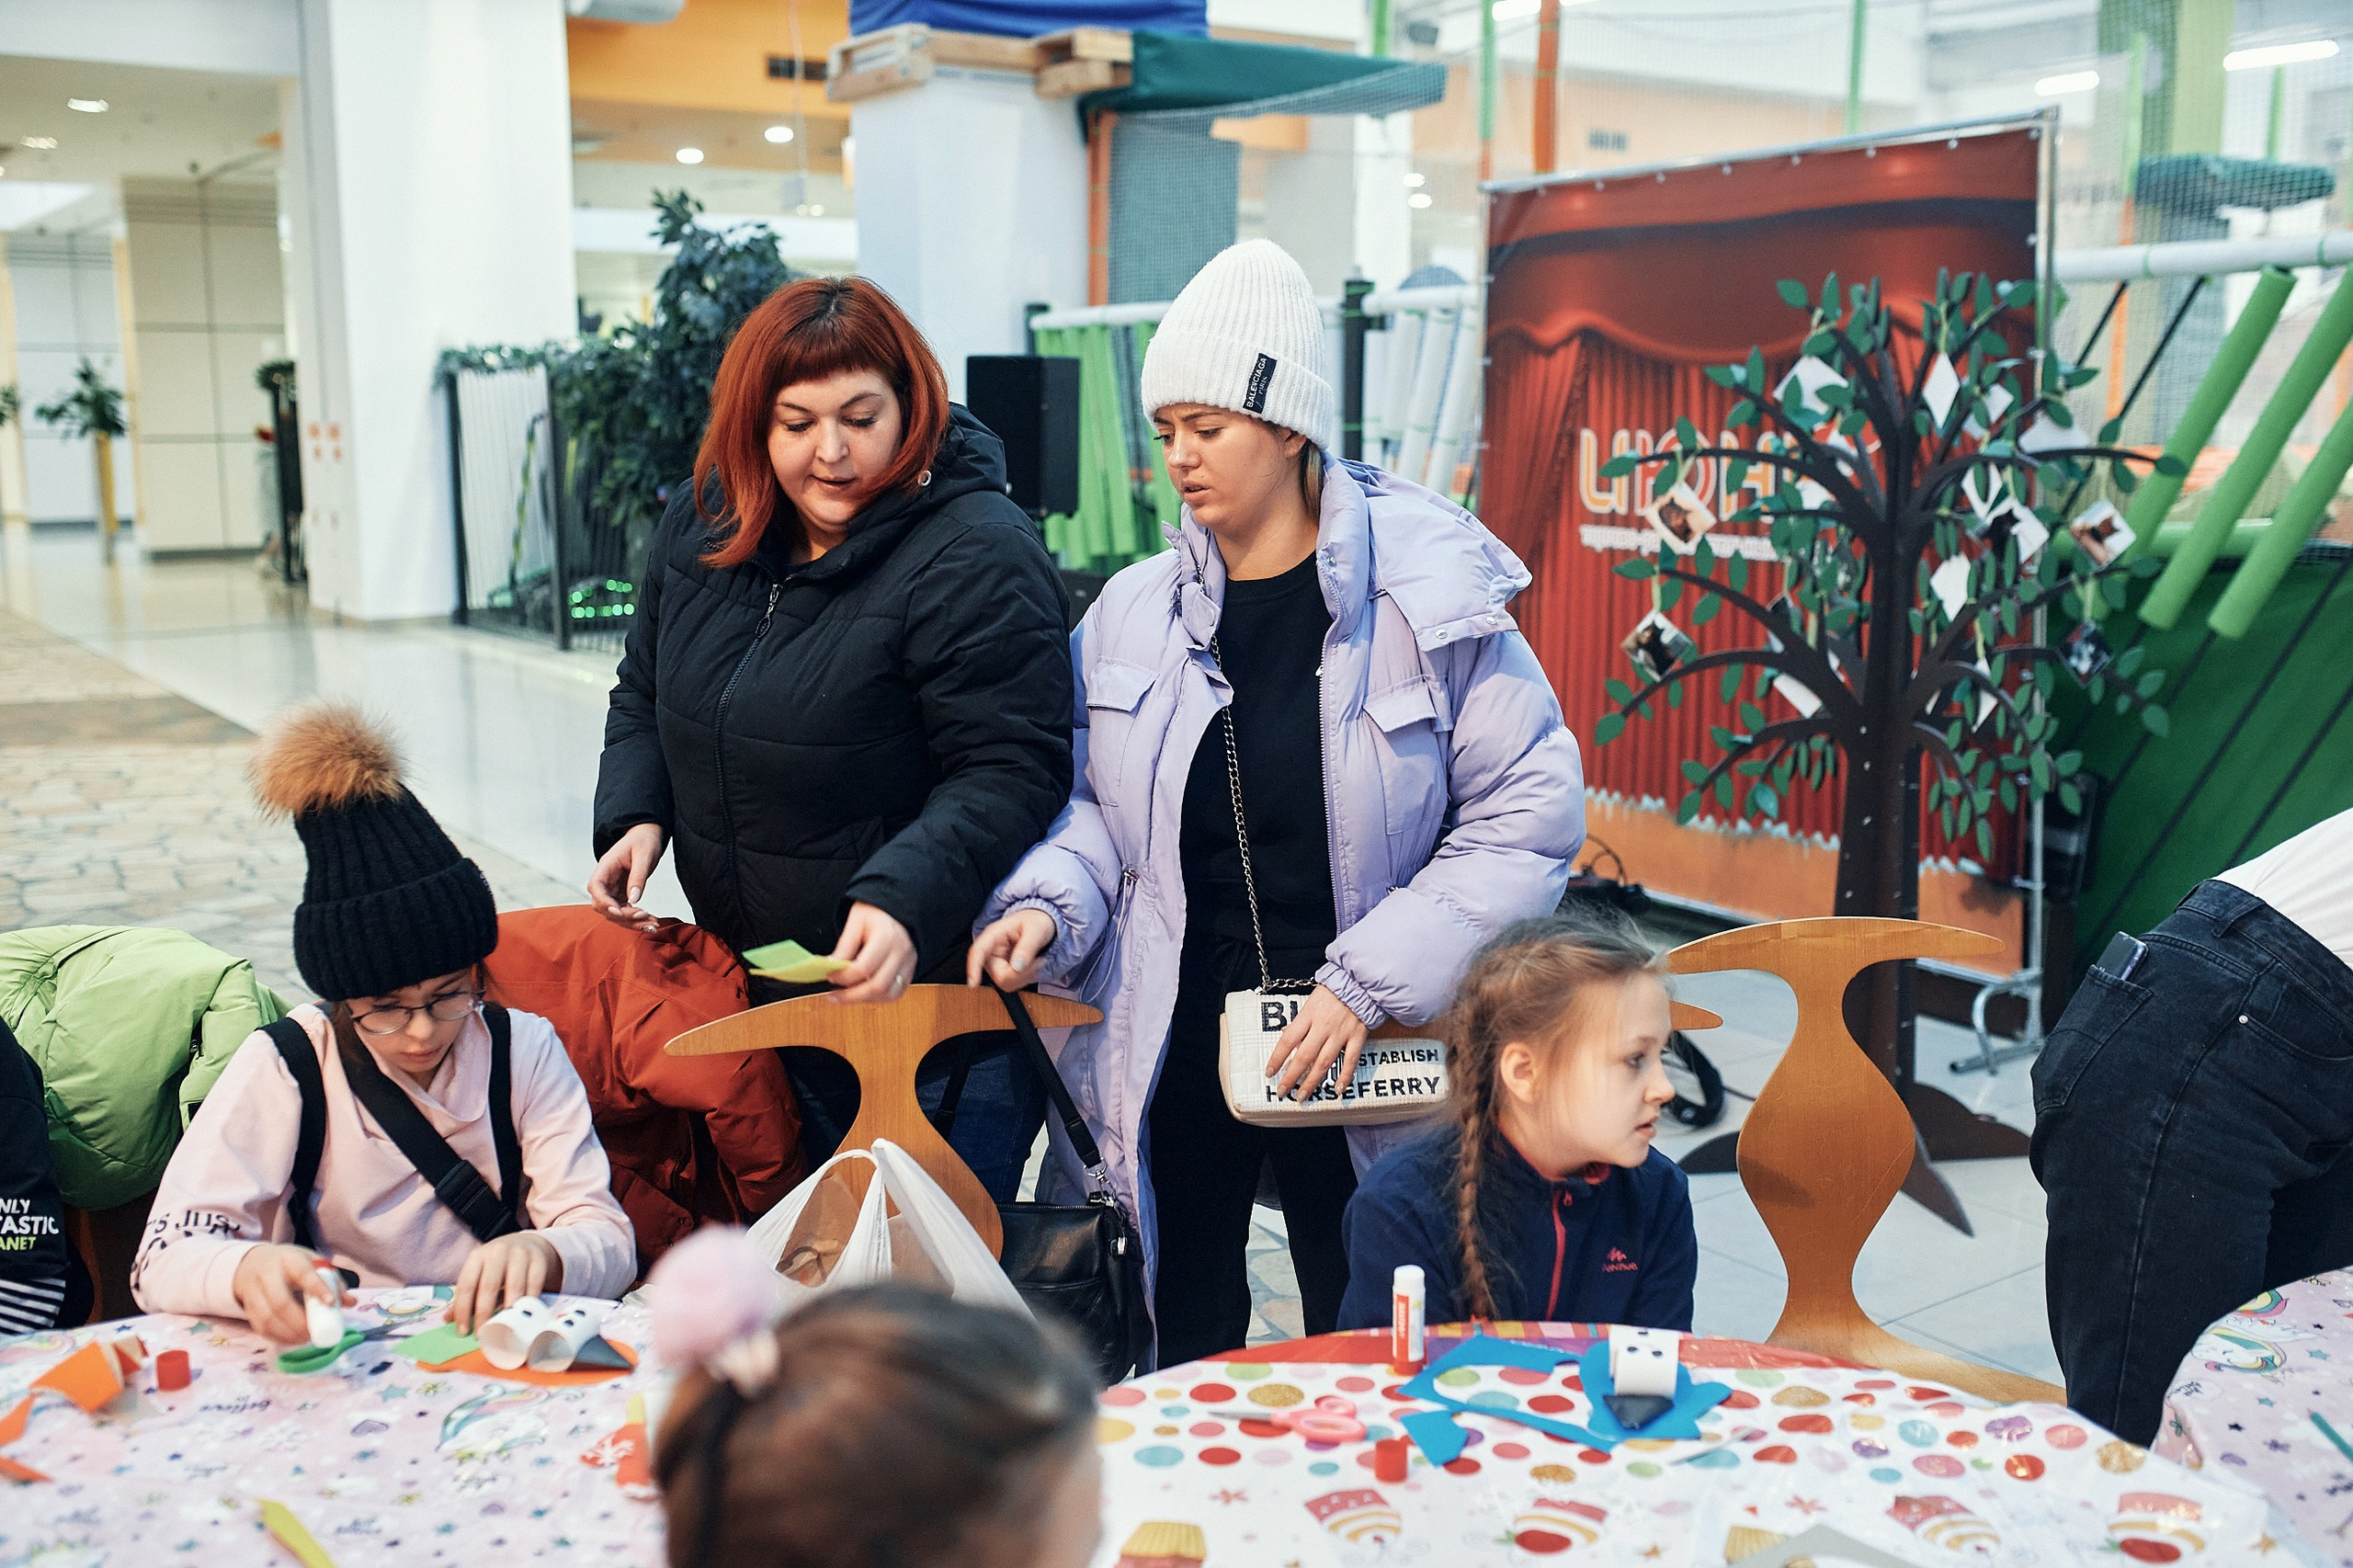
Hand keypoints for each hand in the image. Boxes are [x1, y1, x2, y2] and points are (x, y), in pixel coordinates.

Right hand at [230, 1243, 350, 1345]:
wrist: (253, 1263)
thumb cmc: (291, 1265)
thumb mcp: (312, 1263)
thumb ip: (332, 1281)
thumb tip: (351, 1302)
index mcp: (288, 1259)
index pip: (302, 1272)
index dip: (317, 1288)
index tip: (330, 1303)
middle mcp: (267, 1274)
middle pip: (280, 1302)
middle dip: (300, 1321)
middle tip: (315, 1332)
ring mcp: (254, 1292)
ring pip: (267, 1318)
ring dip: (288, 1333)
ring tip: (306, 1338)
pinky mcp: (248, 1308)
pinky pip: (260, 1328)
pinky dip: (278, 1338)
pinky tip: (293, 1340)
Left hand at [451, 1232, 562, 1332]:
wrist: (527, 1243)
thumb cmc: (497, 1265)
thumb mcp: (479, 1273)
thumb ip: (466, 1295)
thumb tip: (448, 1319)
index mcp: (478, 1257)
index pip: (467, 1284)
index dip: (463, 1309)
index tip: (462, 1331)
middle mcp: (498, 1253)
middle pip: (489, 1286)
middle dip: (484, 1314)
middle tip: (482, 1335)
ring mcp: (520, 1255)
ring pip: (515, 1286)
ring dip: (509, 1311)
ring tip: (503, 1328)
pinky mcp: (539, 1261)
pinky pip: (534, 1286)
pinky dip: (528, 1303)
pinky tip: (523, 1316)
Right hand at [587, 824, 666, 930]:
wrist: (647, 835)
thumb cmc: (644, 840)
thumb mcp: (644, 855)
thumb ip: (638, 876)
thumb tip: (634, 898)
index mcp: (605, 867)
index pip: (595, 887)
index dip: (604, 901)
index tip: (618, 911)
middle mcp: (606, 880)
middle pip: (604, 905)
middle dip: (622, 916)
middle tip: (645, 918)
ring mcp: (613, 889)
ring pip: (615, 912)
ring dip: (631, 922)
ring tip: (653, 925)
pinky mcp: (622, 894)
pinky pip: (625, 911)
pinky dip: (637, 919)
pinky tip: (651, 921)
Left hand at [828, 902, 918, 1003]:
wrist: (898, 907)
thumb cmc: (876, 912)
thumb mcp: (856, 921)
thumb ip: (844, 945)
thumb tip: (831, 967)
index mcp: (886, 937)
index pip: (863, 968)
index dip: (843, 976)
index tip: (829, 975)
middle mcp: (901, 953)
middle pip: (877, 986)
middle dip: (852, 996)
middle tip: (834, 995)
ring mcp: (908, 964)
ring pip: (888, 995)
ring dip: (864, 1000)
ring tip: (846, 997)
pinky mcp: (910, 971)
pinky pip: (895, 993)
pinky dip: (878, 998)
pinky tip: (863, 994)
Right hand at [967, 908, 1056, 989]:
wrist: (1040, 922)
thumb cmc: (1036, 921)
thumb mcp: (1036, 930)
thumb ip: (1027, 948)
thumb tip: (1016, 967)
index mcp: (993, 934)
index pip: (978, 951)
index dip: (973, 968)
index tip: (974, 983)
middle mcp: (991, 950)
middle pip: (997, 974)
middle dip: (1020, 974)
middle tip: (1038, 961)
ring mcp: (997, 962)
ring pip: (1004, 982)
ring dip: (1024, 976)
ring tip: (1037, 961)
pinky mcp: (1003, 970)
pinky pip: (1011, 983)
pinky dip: (1025, 978)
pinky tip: (1032, 966)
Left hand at [1266, 985, 1370, 1102]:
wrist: (1362, 980)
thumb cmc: (1335, 989)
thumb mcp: (1312, 999)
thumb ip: (1300, 1020)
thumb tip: (1285, 1035)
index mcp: (1309, 1015)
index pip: (1288, 1040)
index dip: (1277, 1058)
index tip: (1270, 1072)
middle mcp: (1323, 1026)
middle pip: (1304, 1057)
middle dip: (1291, 1077)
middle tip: (1282, 1091)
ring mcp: (1341, 1033)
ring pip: (1324, 1063)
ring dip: (1312, 1082)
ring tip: (1302, 1095)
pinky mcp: (1357, 1036)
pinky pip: (1350, 1060)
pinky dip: (1344, 1076)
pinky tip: (1337, 1089)